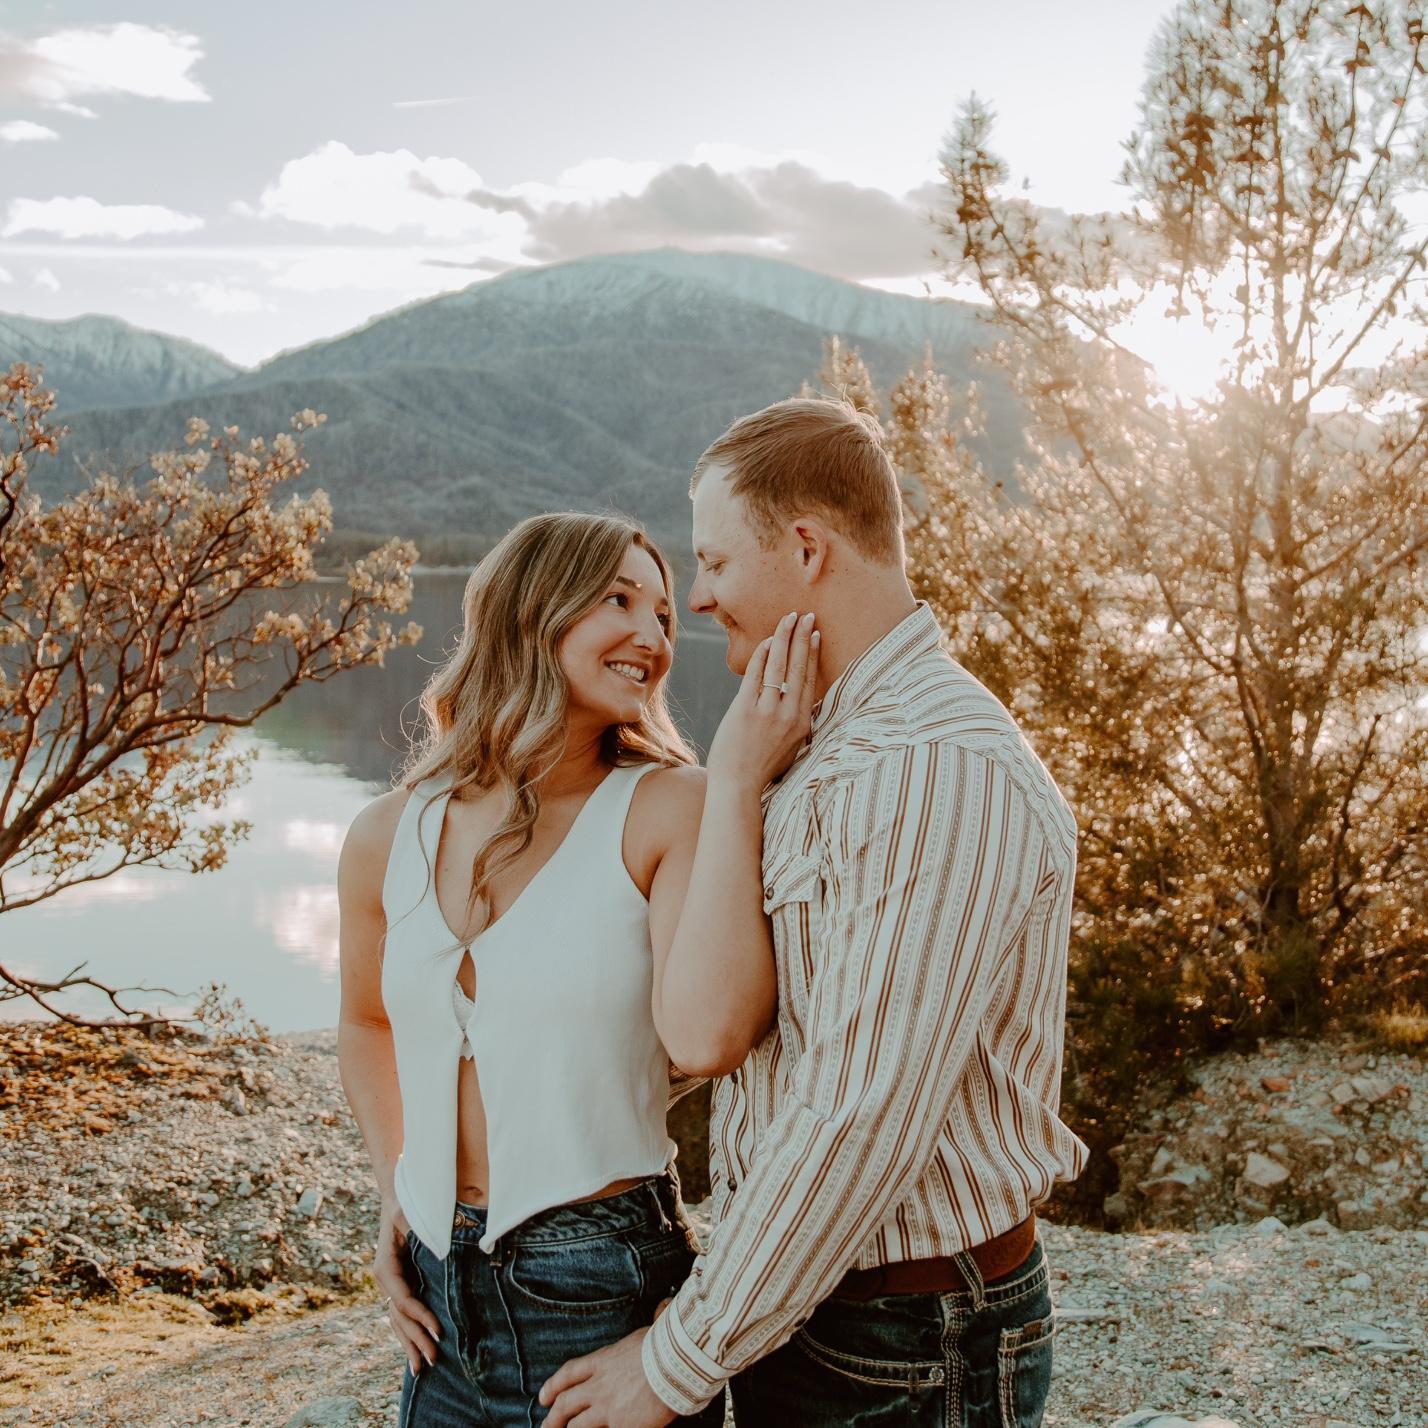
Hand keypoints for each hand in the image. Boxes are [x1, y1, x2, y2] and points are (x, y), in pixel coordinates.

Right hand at [373, 1198, 440, 1375]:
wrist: (397, 1193)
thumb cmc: (407, 1201)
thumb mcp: (411, 1213)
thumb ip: (421, 1231)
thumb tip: (441, 1249)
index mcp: (385, 1267)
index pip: (403, 1299)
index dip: (421, 1316)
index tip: (439, 1330)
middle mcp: (385, 1280)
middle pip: (400, 1317)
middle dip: (416, 1339)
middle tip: (435, 1359)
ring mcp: (391, 1284)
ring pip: (399, 1321)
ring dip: (410, 1344)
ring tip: (423, 1368)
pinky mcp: (401, 1284)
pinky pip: (403, 1314)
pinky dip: (409, 1333)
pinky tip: (415, 1353)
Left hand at [539, 1327, 675, 1427]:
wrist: (676, 1364)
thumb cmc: (666, 1345)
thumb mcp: (648, 1332)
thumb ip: (648, 1328)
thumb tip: (662, 1308)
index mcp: (603, 1361)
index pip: (569, 1373)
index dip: (553, 1386)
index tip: (544, 1397)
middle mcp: (599, 1385)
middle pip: (566, 1403)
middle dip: (553, 1417)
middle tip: (546, 1425)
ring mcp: (607, 1408)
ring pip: (577, 1425)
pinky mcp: (621, 1426)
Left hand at [706, 611, 818, 791]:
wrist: (738, 785)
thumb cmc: (762, 768)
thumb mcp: (791, 747)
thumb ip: (796, 723)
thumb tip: (799, 702)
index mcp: (802, 723)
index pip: (810, 680)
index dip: (813, 654)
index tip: (815, 634)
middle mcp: (789, 715)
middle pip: (799, 667)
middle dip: (802, 637)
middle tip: (807, 615)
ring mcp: (767, 711)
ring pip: (779, 666)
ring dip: (784, 638)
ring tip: (788, 619)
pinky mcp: (745, 709)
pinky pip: (756, 674)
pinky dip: (762, 655)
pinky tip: (767, 641)